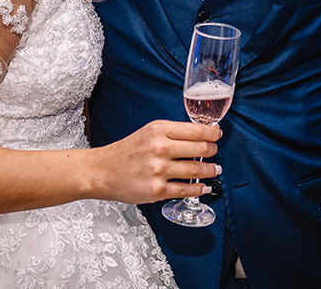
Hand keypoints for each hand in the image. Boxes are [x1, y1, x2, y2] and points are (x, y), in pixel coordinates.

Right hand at [91, 119, 220, 204]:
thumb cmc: (127, 151)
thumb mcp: (149, 132)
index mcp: (158, 130)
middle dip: (213, 151)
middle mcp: (159, 148)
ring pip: (197, 170)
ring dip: (211, 171)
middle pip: (201, 148)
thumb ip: (173, 133)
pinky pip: (186, 190)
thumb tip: (202, 135)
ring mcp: (159, 170)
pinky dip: (199, 189)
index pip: (196, 130)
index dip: (213, 133)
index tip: (218, 135)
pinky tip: (204, 187)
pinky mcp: (157, 190)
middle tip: (215, 152)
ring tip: (215, 170)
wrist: (102, 171)